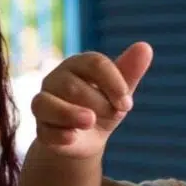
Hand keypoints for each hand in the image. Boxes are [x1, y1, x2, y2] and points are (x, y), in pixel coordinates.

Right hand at [31, 42, 152, 158]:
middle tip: (115, 115)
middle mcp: (55, 79)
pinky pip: (43, 130)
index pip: (94, 63)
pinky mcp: (40, 127)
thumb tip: (145, 47)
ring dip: (70, 113)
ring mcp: (43, 103)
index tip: (128, 104)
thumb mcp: (119, 92)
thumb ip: (129, 71)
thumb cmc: (102, 106)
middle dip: (98, 102)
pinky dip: (58, 134)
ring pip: (46, 104)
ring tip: (90, 121)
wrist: (87, 139)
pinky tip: (72, 138)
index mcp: (78, 64)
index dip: (113, 82)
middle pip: (73, 86)